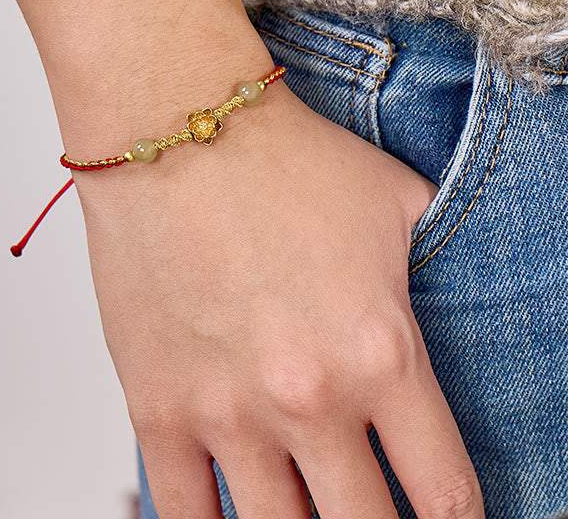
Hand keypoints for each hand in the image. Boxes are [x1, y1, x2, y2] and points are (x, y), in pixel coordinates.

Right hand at [72, 81, 483, 518]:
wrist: (176, 131)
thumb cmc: (280, 158)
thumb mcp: (396, 199)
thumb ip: (440, 262)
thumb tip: (453, 288)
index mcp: (381, 354)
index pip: (447, 495)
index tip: (436, 514)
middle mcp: (309, 399)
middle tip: (364, 503)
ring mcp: (226, 412)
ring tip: (297, 502)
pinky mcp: (156, 407)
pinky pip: (181, 515)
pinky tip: (222, 517)